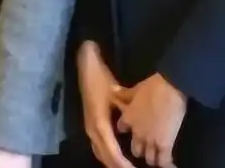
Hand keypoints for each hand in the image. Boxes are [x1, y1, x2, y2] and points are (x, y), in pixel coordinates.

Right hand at [77, 41, 133, 167]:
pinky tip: (118, 158)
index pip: (112, 152)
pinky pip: (99, 147)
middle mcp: (92, 130)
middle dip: (119, 167)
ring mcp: (89, 129)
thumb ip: (126, 111)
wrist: (85, 66)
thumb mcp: (116, 94)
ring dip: (112, 163)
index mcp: (99, 124)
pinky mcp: (90, 126)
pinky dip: (108, 156)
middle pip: (106, 157)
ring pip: (100, 154)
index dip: (123, 164)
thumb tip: (139, 126)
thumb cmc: (100, 78)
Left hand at [115, 73, 185, 167]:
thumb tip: (113, 91)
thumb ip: (124, 94)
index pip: (121, 129)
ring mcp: (151, 140)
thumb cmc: (153, 86)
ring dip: (153, 156)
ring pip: (149, 158)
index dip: (126, 129)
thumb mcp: (136, 88)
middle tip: (146, 145)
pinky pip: (163, 160)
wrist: (169, 88)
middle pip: (135, 150)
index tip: (130, 129)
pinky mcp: (165, 144)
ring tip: (158, 154)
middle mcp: (138, 132)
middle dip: (140, 148)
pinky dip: (165, 163)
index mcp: (129, 118)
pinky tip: (169, 164)